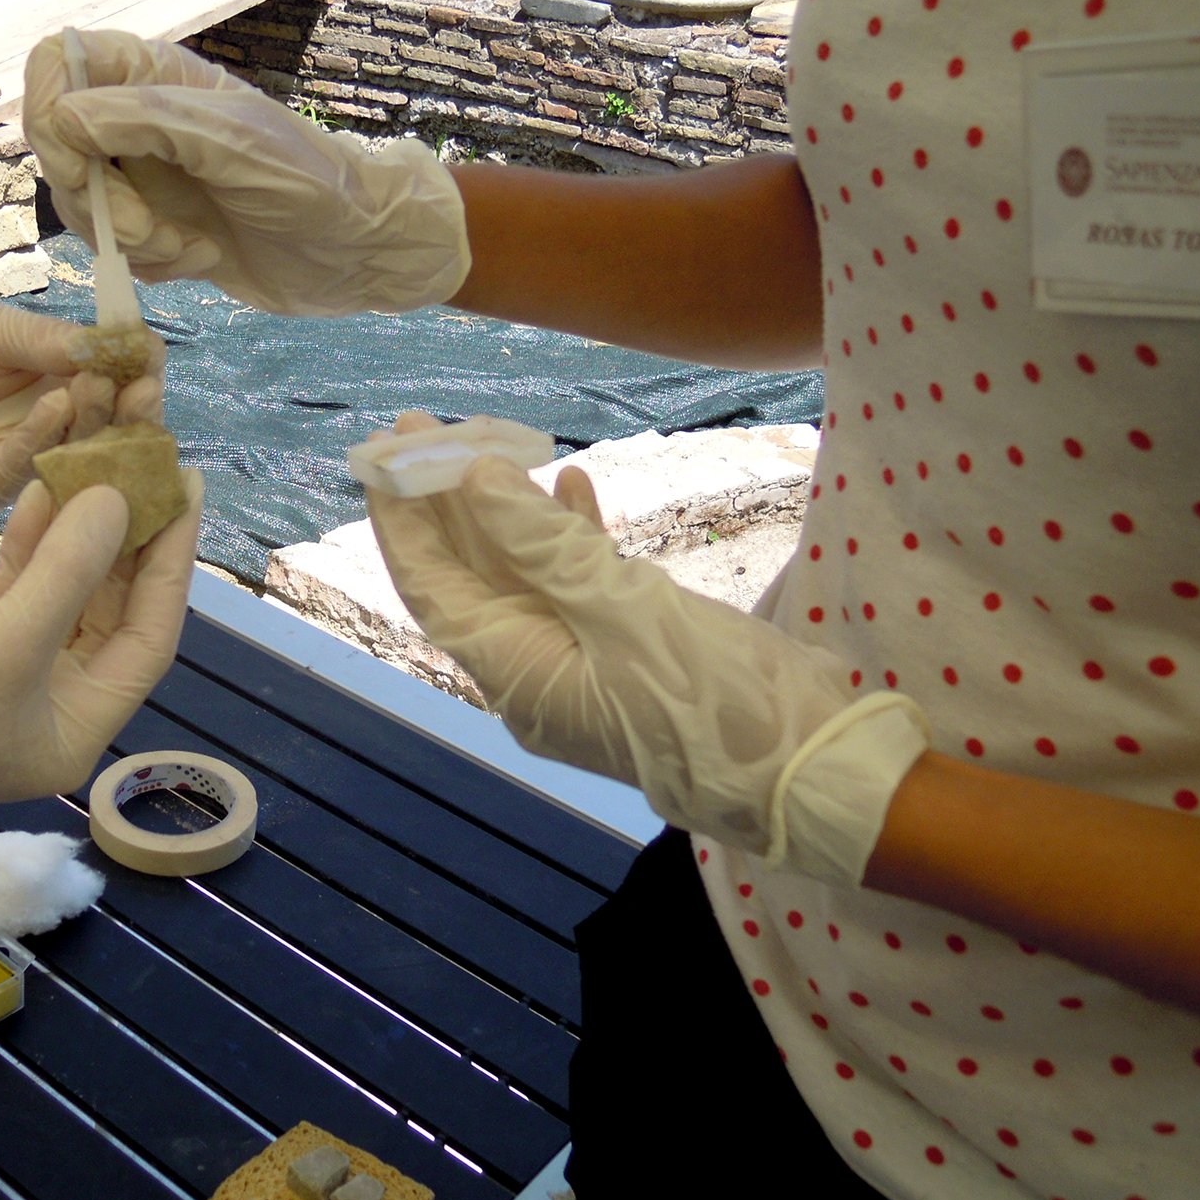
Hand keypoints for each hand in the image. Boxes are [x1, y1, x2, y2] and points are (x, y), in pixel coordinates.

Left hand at [0, 296, 164, 512]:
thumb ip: (46, 341)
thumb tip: (112, 344)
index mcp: (57, 378)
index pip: (114, 380)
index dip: (135, 371)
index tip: (150, 361)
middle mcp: (49, 423)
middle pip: (106, 425)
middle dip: (129, 406)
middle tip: (143, 390)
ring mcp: (19, 459)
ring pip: (73, 452)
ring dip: (93, 423)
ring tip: (104, 392)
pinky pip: (23, 468)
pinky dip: (42, 438)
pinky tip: (54, 408)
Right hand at [0, 470, 203, 842]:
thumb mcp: (1, 644)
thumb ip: (67, 571)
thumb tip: (120, 500)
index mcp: (81, 730)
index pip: (150, 636)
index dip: (171, 562)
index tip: (187, 489)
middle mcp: (58, 708)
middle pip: (113, 611)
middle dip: (133, 540)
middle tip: (156, 464)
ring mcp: (14, 680)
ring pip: (66, 594)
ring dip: (83, 532)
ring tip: (109, 460)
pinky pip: (21, 590)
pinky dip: (32, 544)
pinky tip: (47, 486)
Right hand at [22, 30, 470, 317]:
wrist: (357, 251)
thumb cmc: (306, 183)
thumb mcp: (227, 142)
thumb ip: (143, 120)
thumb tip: (63, 117)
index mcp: (151, 75)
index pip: (56, 65)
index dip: (52, 118)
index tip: (86, 167)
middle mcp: (139, 119)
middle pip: (60, 148)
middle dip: (101, 202)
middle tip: (156, 229)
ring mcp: (146, 175)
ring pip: (84, 208)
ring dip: (132, 240)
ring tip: (193, 246)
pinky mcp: (159, 227)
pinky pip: (116, 248)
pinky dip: (154, 263)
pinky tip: (203, 257)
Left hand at [366, 415, 930, 887]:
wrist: (816, 775)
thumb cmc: (718, 703)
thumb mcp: (627, 611)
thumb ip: (543, 543)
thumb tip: (473, 481)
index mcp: (517, 676)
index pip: (433, 589)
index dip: (403, 521)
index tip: (382, 454)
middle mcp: (535, 674)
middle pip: (469, 578)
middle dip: (443, 504)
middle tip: (422, 425)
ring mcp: (582, 665)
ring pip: (524, 576)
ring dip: (505, 511)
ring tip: (488, 438)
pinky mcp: (630, 654)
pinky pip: (580, 588)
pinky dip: (572, 536)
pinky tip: (571, 478)